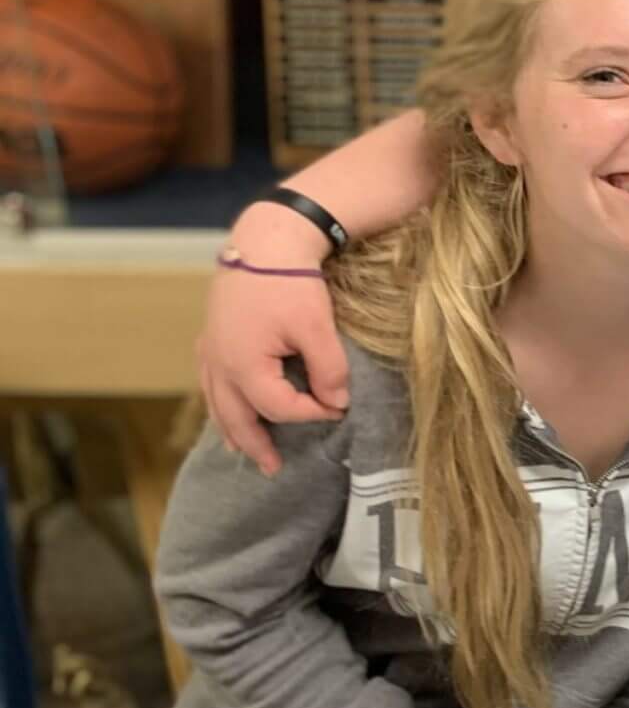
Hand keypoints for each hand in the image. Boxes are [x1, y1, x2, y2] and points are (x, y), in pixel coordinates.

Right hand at [197, 204, 349, 474]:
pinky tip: (228, 406)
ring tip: (245, 450)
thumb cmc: (292, 282)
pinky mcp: (212, 336)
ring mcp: (210, 349)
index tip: (339, 410)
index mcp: (243, 366)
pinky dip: (221, 401)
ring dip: (233, 428)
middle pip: (236, 417)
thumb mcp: (317, 327)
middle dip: (257, 444)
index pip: (279, 408)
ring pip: (217, 401)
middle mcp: (218, 363)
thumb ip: (329, 370)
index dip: (312, 414)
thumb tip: (337, 404)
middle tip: (273, 469)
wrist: (265, 239)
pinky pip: (211, 381)